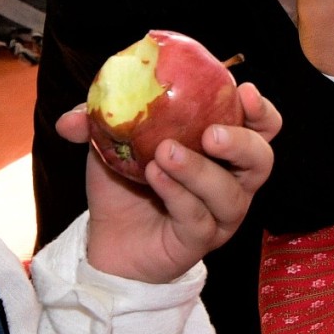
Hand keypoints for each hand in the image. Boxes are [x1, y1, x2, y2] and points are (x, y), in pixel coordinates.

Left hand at [61, 81, 279, 282]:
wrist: (106, 240)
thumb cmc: (123, 187)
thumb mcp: (110, 145)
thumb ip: (97, 123)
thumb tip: (71, 119)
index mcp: (222, 150)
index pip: (262, 128)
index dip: (261, 110)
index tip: (243, 91)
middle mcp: (231, 182)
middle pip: (262, 160)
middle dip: (241, 142)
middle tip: (210, 132)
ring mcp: (219, 216)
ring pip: (230, 193)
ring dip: (199, 170)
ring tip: (164, 153)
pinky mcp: (200, 242)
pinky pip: (198, 218)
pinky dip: (177, 194)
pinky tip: (154, 177)